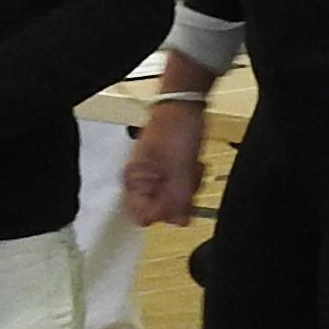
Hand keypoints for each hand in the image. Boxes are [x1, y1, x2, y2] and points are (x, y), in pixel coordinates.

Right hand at [121, 101, 208, 226]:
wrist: (185, 105)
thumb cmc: (175, 129)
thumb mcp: (180, 168)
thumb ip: (178, 199)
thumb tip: (178, 222)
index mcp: (135, 181)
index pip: (142, 216)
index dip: (162, 213)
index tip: (177, 201)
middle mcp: (142, 182)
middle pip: (161, 210)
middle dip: (180, 198)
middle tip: (187, 179)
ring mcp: (156, 177)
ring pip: (175, 200)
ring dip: (188, 188)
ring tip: (191, 168)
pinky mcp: (169, 172)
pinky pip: (182, 189)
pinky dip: (190, 180)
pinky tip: (193, 165)